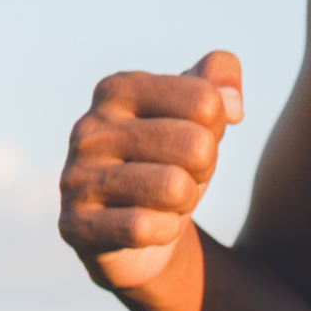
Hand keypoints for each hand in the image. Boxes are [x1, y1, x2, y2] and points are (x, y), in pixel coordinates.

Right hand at [58, 51, 244, 290]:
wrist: (138, 231)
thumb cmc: (170, 161)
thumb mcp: (199, 116)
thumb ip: (219, 79)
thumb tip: (232, 101)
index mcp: (118, 90)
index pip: (205, 102)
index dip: (213, 129)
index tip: (190, 139)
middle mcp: (90, 128)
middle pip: (197, 146)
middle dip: (203, 169)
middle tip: (180, 174)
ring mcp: (77, 176)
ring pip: (175, 188)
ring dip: (184, 202)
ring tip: (163, 200)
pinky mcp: (77, 224)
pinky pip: (147, 228)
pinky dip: (163, 231)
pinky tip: (148, 227)